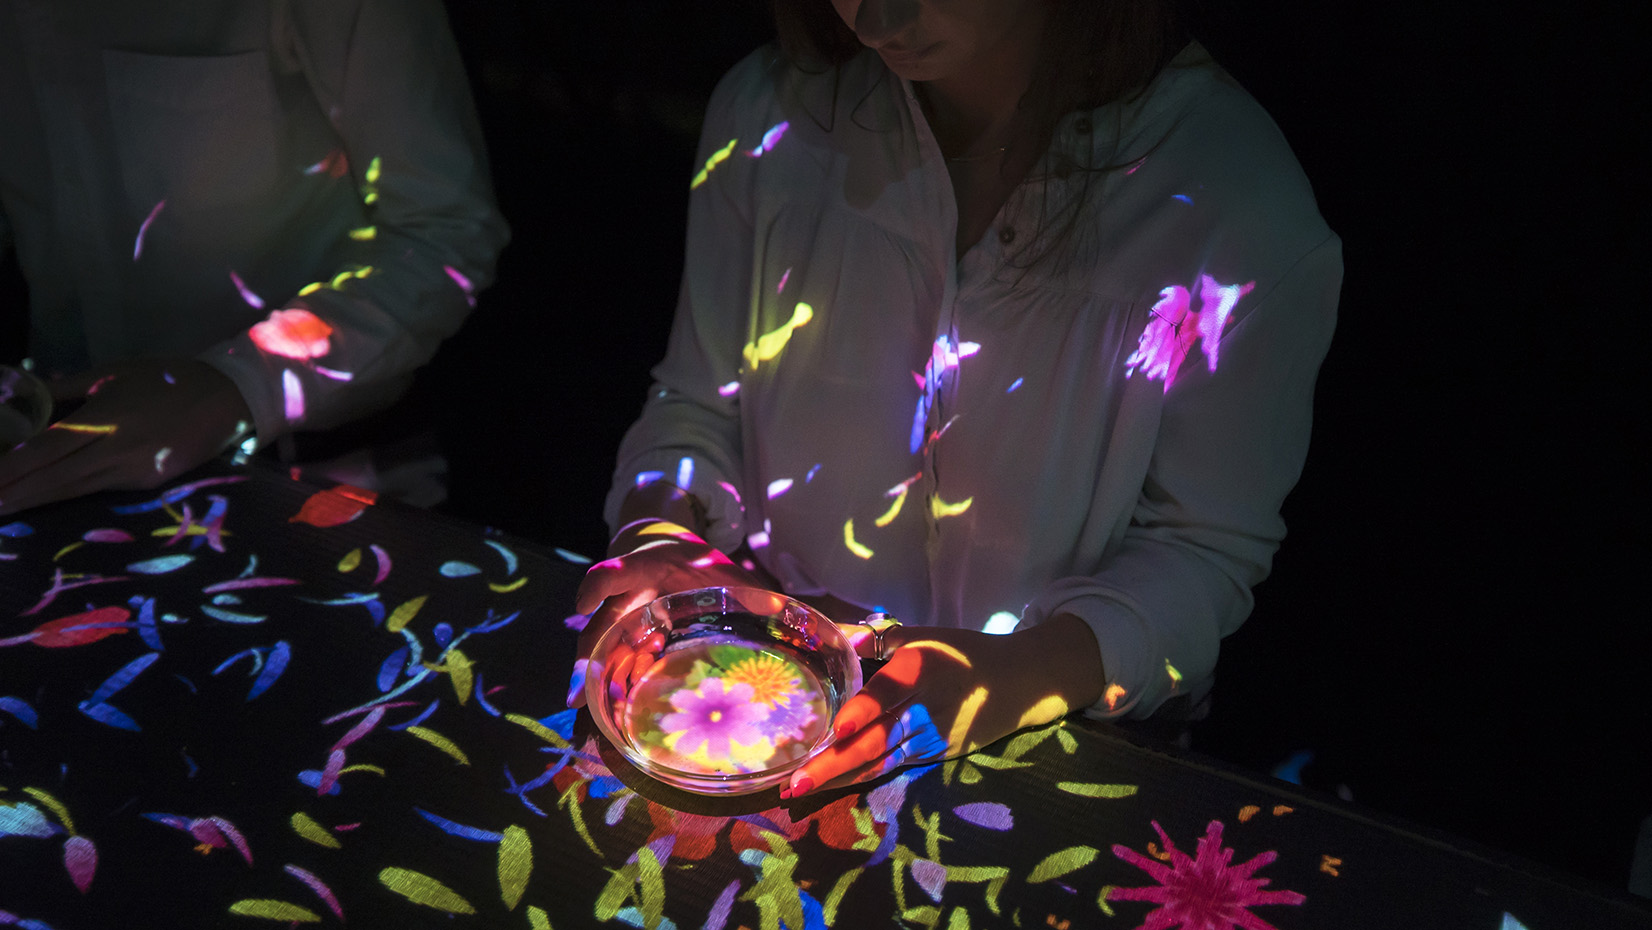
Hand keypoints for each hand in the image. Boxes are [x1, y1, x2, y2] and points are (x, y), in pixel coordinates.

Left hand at [0, 360, 252, 515]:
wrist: (229, 398)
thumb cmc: (168, 378)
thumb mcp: (112, 373)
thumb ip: (65, 388)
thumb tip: (21, 396)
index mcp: (104, 417)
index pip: (45, 449)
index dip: (11, 468)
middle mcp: (116, 449)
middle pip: (54, 478)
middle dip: (14, 494)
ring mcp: (134, 470)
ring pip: (73, 490)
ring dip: (34, 501)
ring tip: (2, 508)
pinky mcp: (149, 483)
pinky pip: (98, 489)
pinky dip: (66, 494)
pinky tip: (43, 497)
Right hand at [566, 517, 774, 708]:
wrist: (669, 550)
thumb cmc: (701, 564)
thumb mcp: (729, 573)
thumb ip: (761, 599)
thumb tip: (797, 618)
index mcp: (652, 567)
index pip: (620, 571)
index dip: (600, 584)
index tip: (583, 605)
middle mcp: (627, 595)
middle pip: (600, 625)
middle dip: (587, 659)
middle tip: (579, 697)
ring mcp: (620, 618)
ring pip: (599, 649)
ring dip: (593, 680)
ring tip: (591, 714)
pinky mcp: (622, 637)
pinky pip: (612, 661)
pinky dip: (611, 685)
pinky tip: (610, 713)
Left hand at [780, 614, 1104, 798]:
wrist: (1016, 683)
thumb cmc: (960, 651)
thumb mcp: (919, 634)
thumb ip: (871, 637)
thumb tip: (824, 633)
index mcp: (921, 667)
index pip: (890, 690)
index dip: (865, 709)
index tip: (839, 727)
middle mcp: (925, 707)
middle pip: (878, 739)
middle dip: (836, 763)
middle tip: (796, 782)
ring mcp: (930, 738)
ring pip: (880, 761)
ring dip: (840, 778)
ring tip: (801, 790)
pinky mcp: (934, 757)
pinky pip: (892, 768)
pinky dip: (860, 778)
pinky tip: (830, 786)